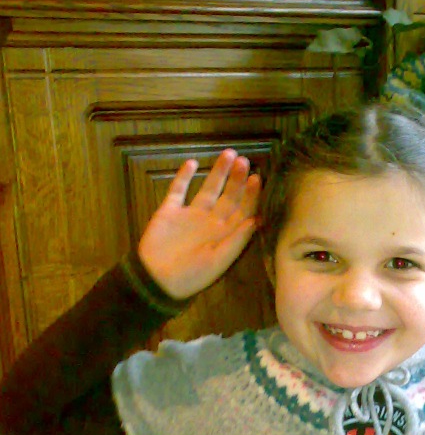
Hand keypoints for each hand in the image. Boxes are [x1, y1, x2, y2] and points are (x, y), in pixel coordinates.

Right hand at [138, 149, 260, 299]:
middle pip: (228, 196)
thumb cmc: (192, 276)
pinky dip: (183, 177)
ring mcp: (190, 215)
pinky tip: (192, 163)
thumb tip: (258, 219)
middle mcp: (211, 221)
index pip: (243, 210)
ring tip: (228, 154)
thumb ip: (237, 240)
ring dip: (218, 172)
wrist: (156, 280)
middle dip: (237, 179)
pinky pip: (177, 191)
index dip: (251, 195)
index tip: (257, 178)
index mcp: (225, 234)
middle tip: (244, 161)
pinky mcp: (169, 211)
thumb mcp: (219, 261)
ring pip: (208, 188)